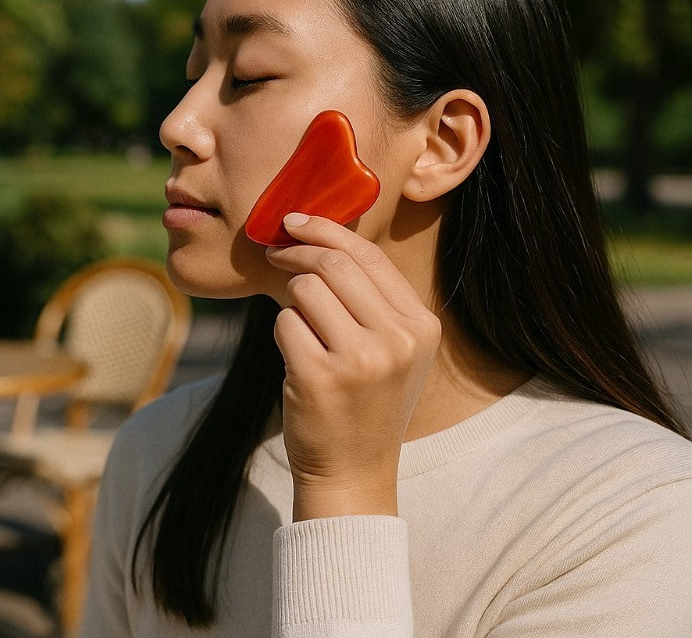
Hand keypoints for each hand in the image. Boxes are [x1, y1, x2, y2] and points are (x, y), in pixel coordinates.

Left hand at [265, 213, 440, 520]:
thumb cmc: (367, 403)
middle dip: (297, 252)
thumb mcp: (392, 350)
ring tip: (301, 329)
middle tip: (275, 254)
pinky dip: (282, 332)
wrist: (354, 473)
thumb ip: (369, 298)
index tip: (296, 223)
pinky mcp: (320, 378)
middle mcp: (398, 339)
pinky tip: (296, 357)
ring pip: (305, 289)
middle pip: (334, 264)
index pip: (370, 255)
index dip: (327, 231)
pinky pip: (285, 323)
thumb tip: (318, 238)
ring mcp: (361, 360)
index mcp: (421, 326)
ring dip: (290, 300)